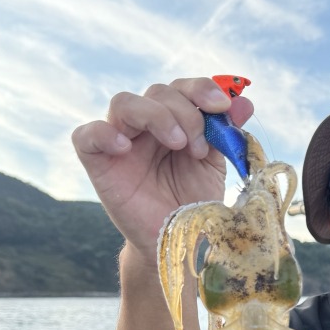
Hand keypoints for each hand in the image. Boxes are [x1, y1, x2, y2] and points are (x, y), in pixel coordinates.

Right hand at [72, 76, 253, 252]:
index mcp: (174, 120)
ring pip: (124, 102)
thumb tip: (244, 102)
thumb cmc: (193, 201)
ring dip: (156, 116)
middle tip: (199, 146)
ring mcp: (119, 141)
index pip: (181, 88)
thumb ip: (224, 133)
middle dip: (185, 112)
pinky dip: (105, 134)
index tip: (222, 107)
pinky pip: (86, 135)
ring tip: (177, 144)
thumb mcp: (215, 165)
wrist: (176, 241)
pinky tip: (126, 148)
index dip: (201, 88)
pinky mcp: (97, 162)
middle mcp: (145, 125)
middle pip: (157, 92)